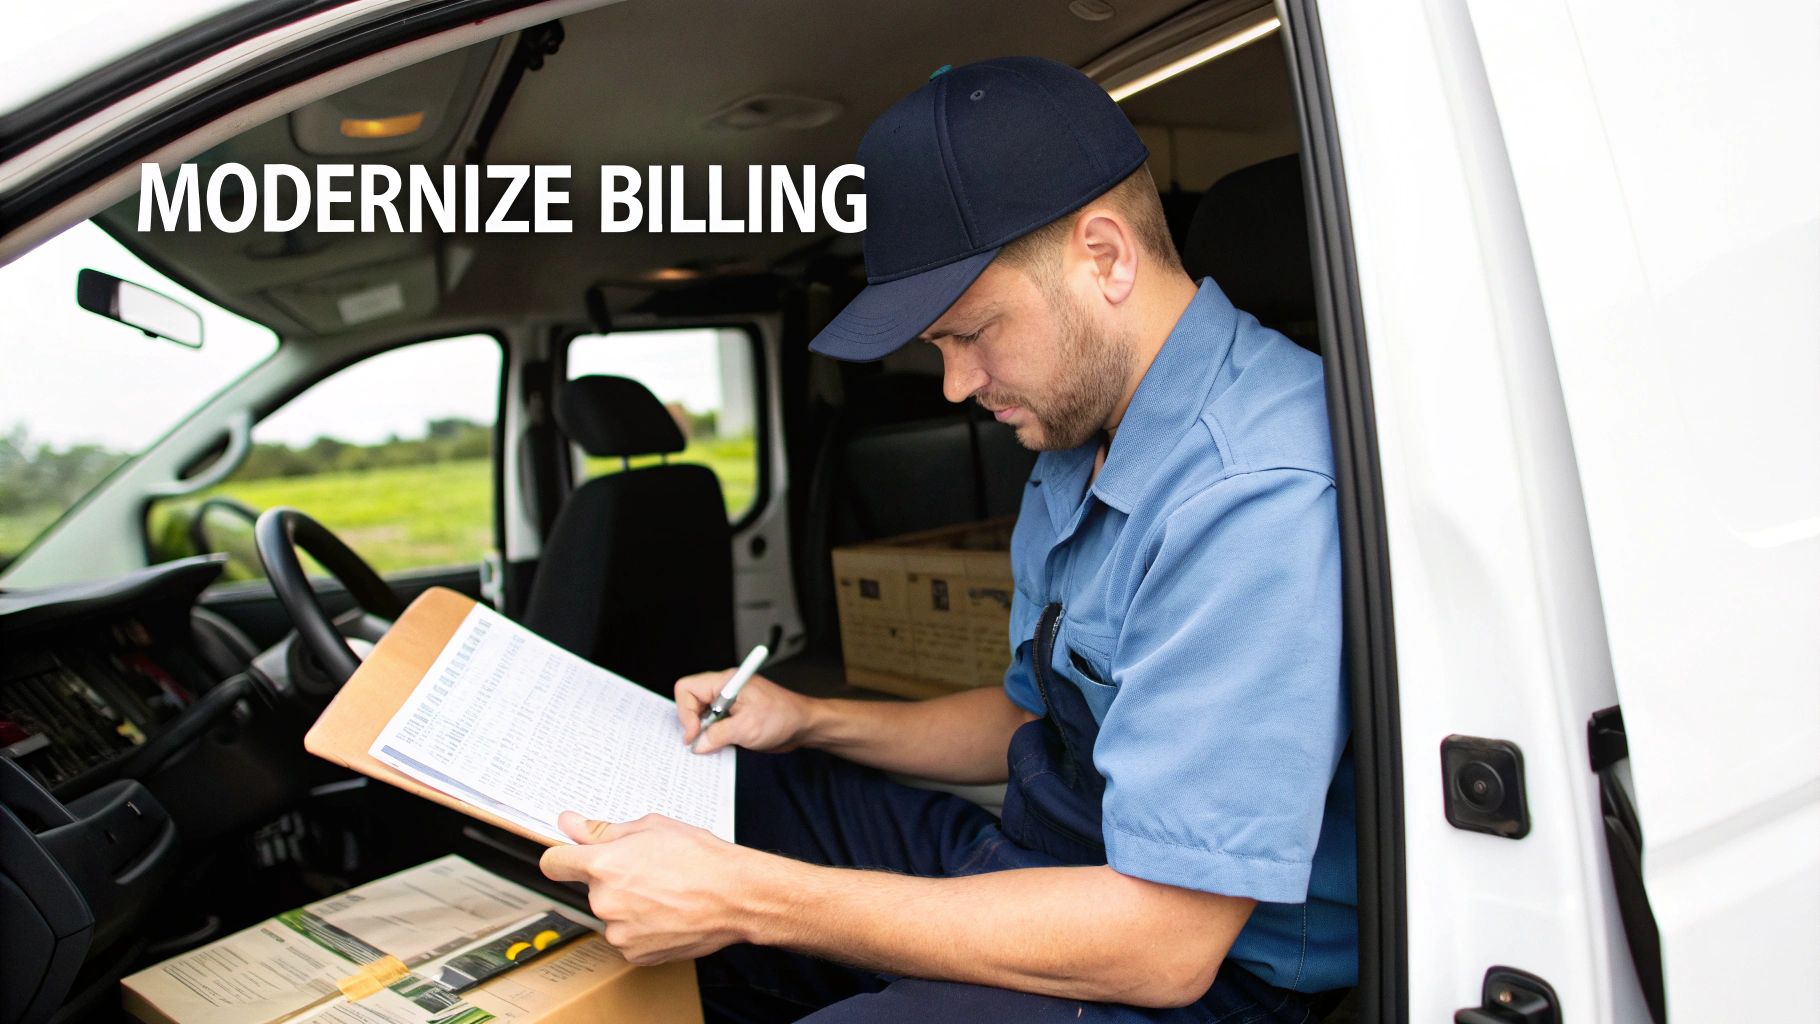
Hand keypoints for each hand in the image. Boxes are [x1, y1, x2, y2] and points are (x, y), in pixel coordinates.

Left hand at [541, 811, 756, 964]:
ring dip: (628, 905)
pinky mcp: (634, 954)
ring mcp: (618, 932)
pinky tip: (667, 913)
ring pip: (611, 914)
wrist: (736, 896)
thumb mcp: (652, 828)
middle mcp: (604, 901)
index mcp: (603, 865)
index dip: (563, 857)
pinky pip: (627, 937)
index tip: (571, 858)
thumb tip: (570, 823)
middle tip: (648, 871)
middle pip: (591, 888)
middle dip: (612, 880)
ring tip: (664, 893)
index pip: (554, 863)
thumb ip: (604, 831)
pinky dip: (642, 927)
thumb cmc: (701, 858)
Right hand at [674, 669, 813, 753]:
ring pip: (701, 716)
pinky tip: (721, 747)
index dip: (685, 712)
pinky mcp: (733, 717)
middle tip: (702, 742)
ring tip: (714, 745)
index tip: (694, 733)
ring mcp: (729, 704)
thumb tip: (697, 744)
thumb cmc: (783, 717)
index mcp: (726, 683)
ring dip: (704, 733)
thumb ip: (717, 735)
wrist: (804, 726)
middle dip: (693, 723)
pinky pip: (713, 725)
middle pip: (691, 702)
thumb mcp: (747, 728)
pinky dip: (713, 737)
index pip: (687, 688)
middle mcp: (724, 690)